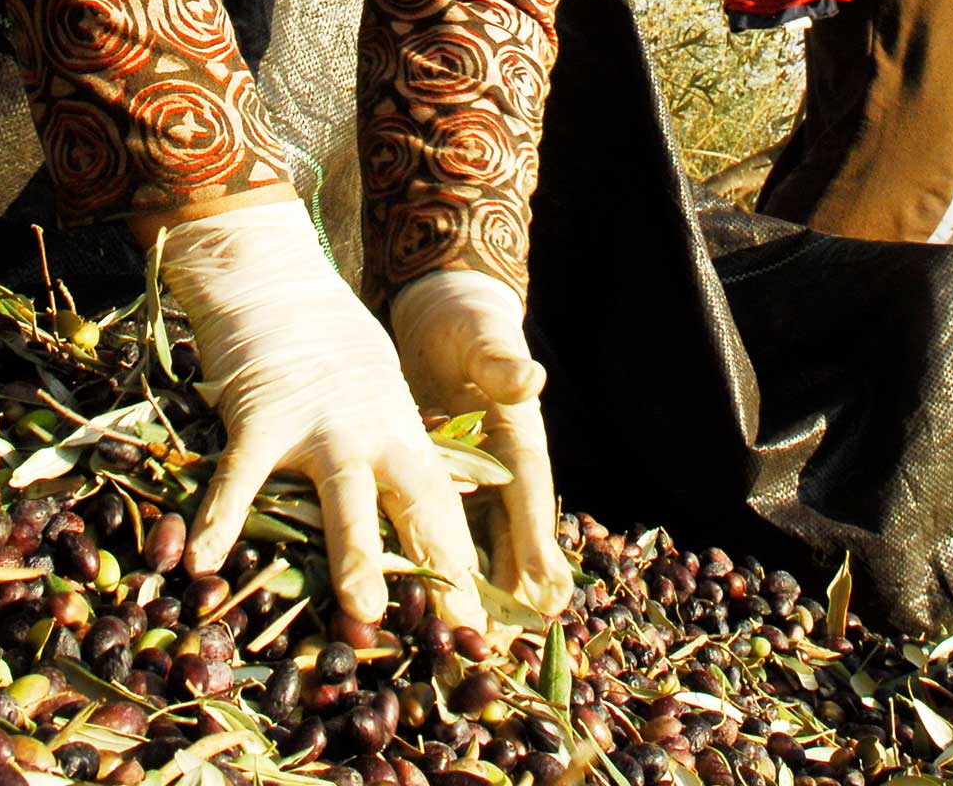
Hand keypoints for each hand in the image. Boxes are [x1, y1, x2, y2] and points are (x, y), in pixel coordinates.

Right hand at [156, 199, 487, 630]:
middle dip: (437, 568)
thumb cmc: (323, 340)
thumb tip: (413, 502)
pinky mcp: (261, 414)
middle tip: (456, 631)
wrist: (273, 274)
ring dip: (358, 554)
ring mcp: (317, 422)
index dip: (460, 561)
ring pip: (345, 495)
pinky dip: (220, 517)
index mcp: (399, 427)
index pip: (441, 501)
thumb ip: (388, 445)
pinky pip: (241, 475)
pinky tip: (201, 562)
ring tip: (366, 613)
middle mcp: (370, 427)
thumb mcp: (374, 388)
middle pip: (413, 502)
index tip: (476, 621)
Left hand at [388, 270, 575, 616]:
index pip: (531, 502)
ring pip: (475, 546)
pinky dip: (428, 564)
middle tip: (490, 642)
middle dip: (503, 591)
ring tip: (456, 638)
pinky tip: (407, 597)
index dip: (537, 549)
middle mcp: (501, 470)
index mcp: (520, 441)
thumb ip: (501, 362)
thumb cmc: (466, 320)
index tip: (545, 596)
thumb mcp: (482, 337)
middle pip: (508, 541)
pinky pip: (435, 531)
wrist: (442, 310)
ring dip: (468, 589)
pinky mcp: (435, 482)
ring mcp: (470, 480)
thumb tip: (531, 377)